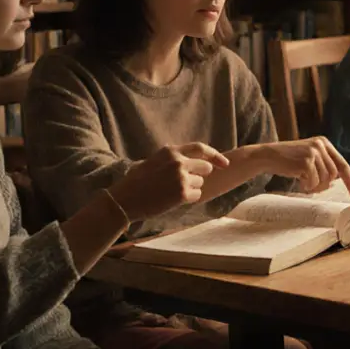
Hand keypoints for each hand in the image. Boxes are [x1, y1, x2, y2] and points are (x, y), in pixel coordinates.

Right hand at [107, 143, 229, 220]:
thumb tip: (194, 161)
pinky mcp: (182, 193)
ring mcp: (181, 177)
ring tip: (171, 192)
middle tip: (184, 183)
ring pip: (200, 183)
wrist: (124, 200)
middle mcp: (178, 161)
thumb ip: (173, 158)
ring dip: (191, 188)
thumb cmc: (136, 182)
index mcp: (171, 151)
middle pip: (205, 167)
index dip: (215, 155)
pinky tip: (172, 200)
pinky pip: (197, 195)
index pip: (200, 148)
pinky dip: (188, 199)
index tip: (225, 163)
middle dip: (199, 175)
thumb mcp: (153, 161)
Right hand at [259, 136, 349, 200]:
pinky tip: (298, 179)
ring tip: (302, 180)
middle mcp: (321, 145)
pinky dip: (306, 185)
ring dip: (314, 185)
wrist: (268, 156)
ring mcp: (314, 151)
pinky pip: (313, 182)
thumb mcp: (309, 158)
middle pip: (334, 175)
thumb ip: (324, 166)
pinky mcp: (306, 160)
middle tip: (309, 184)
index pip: (343, 165)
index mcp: (324, 143)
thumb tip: (335, 183)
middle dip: (323, 185)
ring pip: (325, 180)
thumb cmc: (289, 161)